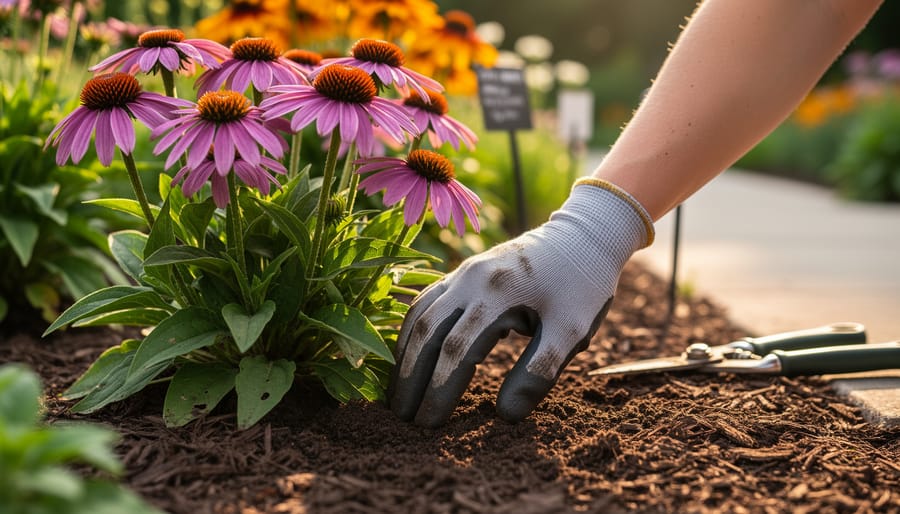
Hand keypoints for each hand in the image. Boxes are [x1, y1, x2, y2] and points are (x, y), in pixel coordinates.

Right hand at [389, 179, 654, 426]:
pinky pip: (426, 300)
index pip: (456, 350)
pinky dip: (411, 330)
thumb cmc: (582, 286)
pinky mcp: (463, 271)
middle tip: (403, 419)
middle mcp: (472, 279)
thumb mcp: (572, 331)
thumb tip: (506, 415)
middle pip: (427, 334)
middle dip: (411, 379)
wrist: (585, 235)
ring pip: (419, 315)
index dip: (440, 390)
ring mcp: (464, 272)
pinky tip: (407, 353)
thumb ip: (539, 372)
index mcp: (498, 294)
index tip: (430, 425)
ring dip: (404, 356)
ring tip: (398, 394)